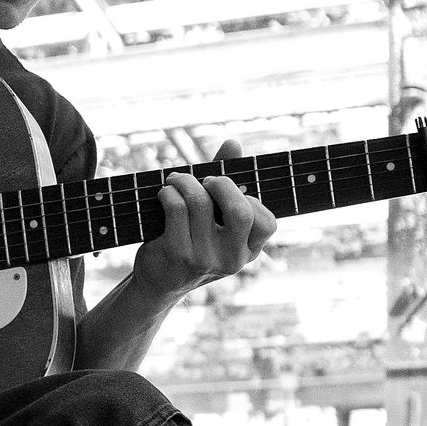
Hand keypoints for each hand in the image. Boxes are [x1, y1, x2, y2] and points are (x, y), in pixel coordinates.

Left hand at [136, 141, 275, 303]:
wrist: (158, 281)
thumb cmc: (191, 241)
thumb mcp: (214, 218)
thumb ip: (228, 181)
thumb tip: (234, 144)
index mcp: (249, 251)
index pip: (268, 223)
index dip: (249, 199)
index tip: (230, 193)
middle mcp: (232, 259)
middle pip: (239, 211)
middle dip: (221, 184)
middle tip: (206, 182)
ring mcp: (205, 259)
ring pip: (200, 202)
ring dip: (185, 181)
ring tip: (176, 181)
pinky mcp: (178, 255)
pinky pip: (177, 208)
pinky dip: (169, 192)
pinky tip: (165, 194)